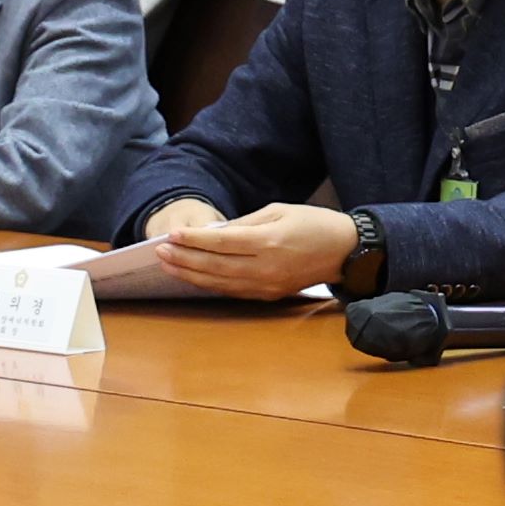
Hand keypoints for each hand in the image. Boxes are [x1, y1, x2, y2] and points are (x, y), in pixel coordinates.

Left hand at [148, 202, 360, 299]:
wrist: (344, 251)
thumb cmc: (314, 224)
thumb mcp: (279, 211)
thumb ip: (246, 223)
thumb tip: (215, 233)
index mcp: (269, 242)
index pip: (222, 243)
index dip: (194, 240)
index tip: (172, 235)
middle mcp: (266, 267)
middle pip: (215, 266)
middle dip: (184, 260)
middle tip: (159, 252)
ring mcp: (268, 285)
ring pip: (220, 283)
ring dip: (191, 275)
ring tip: (168, 266)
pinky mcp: (270, 294)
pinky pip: (233, 292)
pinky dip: (211, 285)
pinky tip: (194, 278)